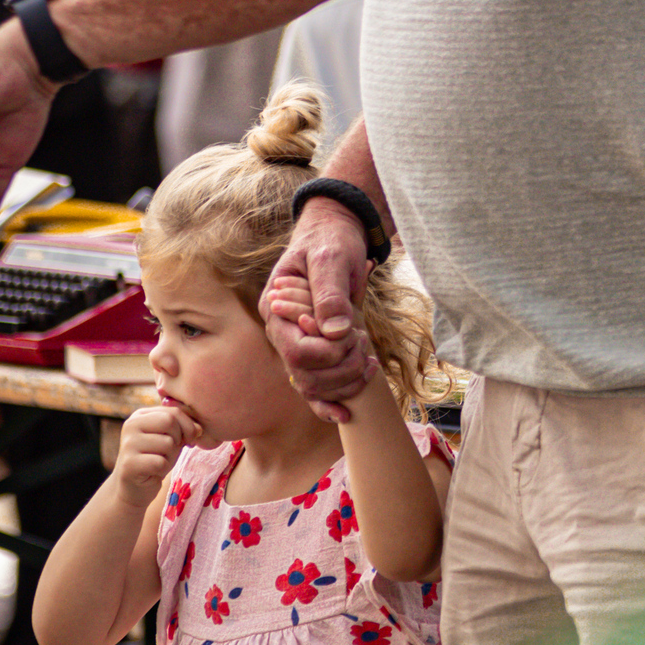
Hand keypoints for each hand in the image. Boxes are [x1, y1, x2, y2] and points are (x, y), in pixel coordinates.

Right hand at [112, 399, 198, 508]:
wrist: (134, 488)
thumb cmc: (155, 460)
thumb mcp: (170, 439)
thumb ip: (183, 428)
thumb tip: (199, 429)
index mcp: (140, 416)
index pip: (173, 411)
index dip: (188, 426)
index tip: (188, 440)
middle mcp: (131, 425)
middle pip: (170, 421)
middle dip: (178, 440)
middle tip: (170, 452)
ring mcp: (128, 444)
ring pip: (167, 443)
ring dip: (170, 457)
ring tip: (158, 463)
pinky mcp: (129, 464)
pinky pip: (160, 462)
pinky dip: (163, 469)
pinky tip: (153, 472)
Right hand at [261, 206, 380, 421]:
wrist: (337, 232)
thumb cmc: (332, 240)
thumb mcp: (332, 258)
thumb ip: (330, 293)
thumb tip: (335, 333)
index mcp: (276, 309)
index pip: (297, 353)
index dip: (329, 353)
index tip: (354, 334)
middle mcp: (281, 332)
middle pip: (305, 376)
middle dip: (342, 369)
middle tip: (364, 343)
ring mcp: (295, 344)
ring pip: (312, 387)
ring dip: (345, 383)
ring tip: (369, 359)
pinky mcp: (312, 351)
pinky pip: (312, 387)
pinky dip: (328, 404)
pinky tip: (346, 413)